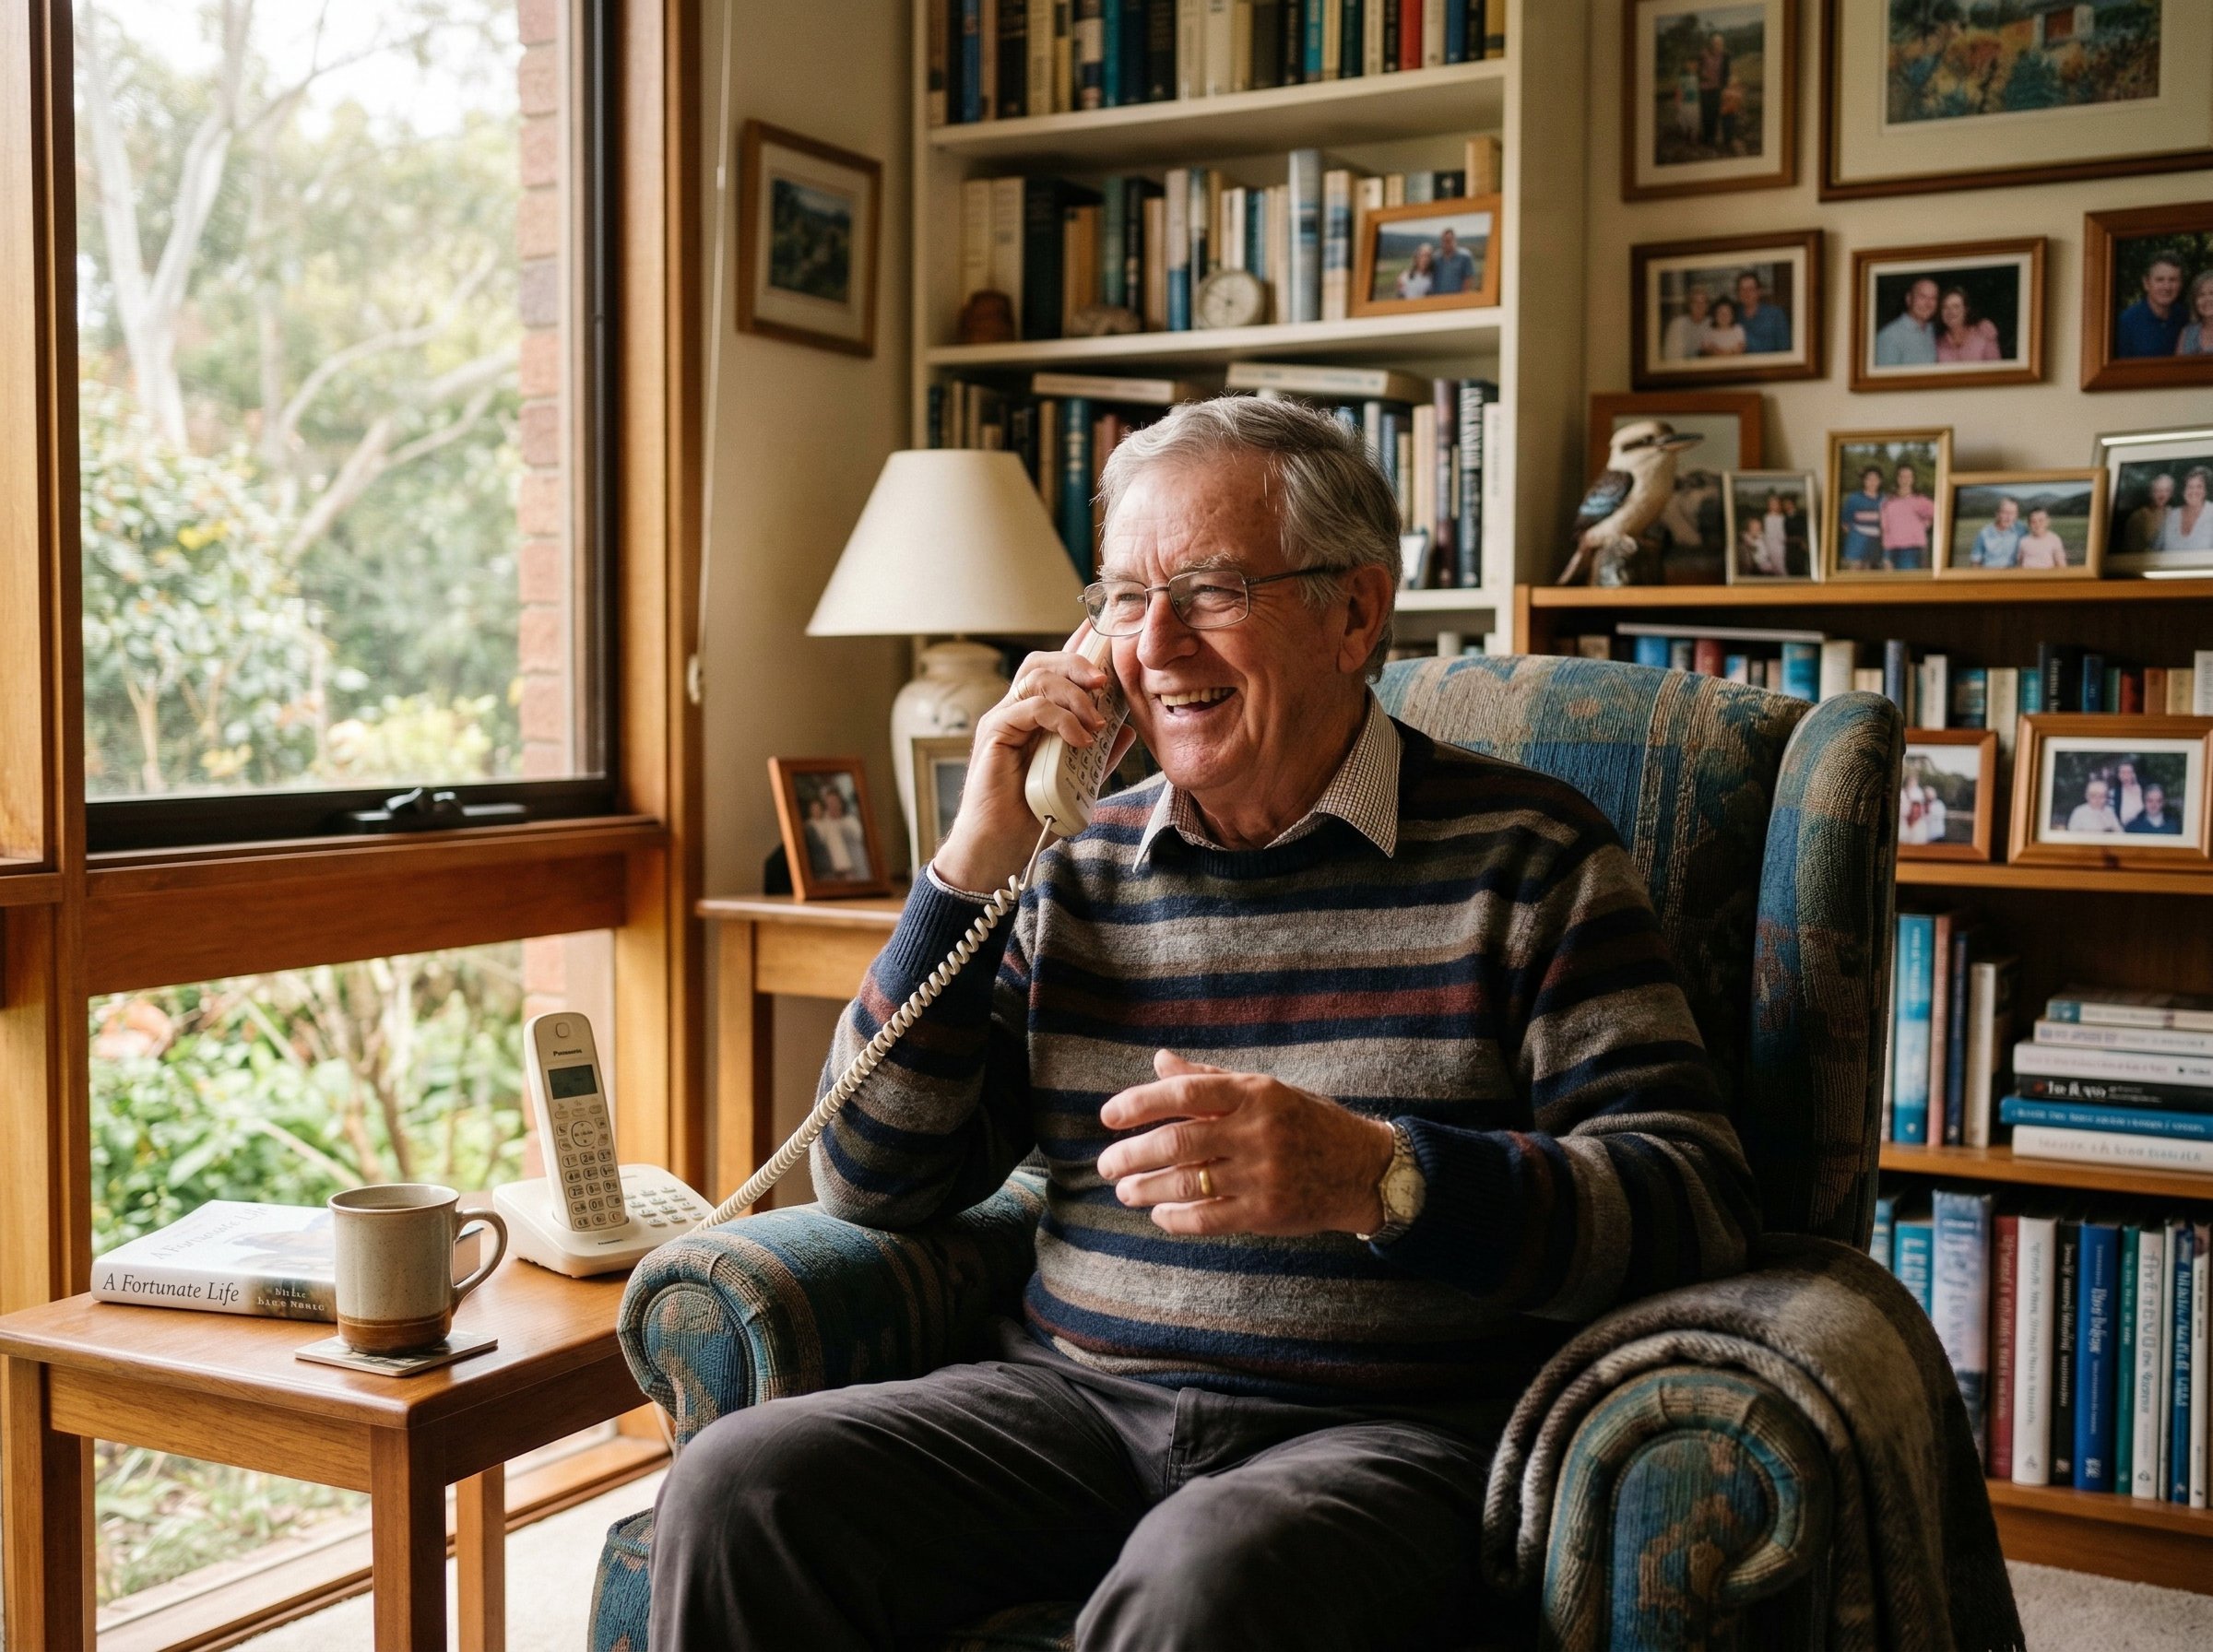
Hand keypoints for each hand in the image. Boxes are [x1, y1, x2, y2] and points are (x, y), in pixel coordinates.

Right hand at [932, 622, 1134, 891]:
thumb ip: (1100, 755)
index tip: (1102, 632)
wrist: (1000, 847)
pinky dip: (1060, 719)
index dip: (1076, 648)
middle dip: (1077, 663)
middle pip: (1042, 663)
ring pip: (1037, 679)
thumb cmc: (1031, 817)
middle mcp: (1014, 712)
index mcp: (1033, 718)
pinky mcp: (994, 734)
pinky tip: (1080, 739)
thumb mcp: (1079, 783)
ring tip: (1096, 723)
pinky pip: (1029, 708)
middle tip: (1105, 681)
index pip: (1053, 671)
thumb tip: (1126, 729)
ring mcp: (1002, 720)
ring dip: (1074, 695)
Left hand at [1095, 1051, 1394, 1236]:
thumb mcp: (1264, 1090)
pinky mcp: (1266, 1212)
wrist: (1363, 1168)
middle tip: (1106, 1164)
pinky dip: (1176, 1218)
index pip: (1185, 1092)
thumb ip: (1209, 1077)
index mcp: (1255, 1093)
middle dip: (1132, 1154)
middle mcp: (1257, 1131)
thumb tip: (1159, 1061)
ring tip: (1124, 1191)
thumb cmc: (1306, 1123)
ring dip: (1146, 1189)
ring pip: (1187, 1183)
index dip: (1140, 1103)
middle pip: (1178, 1141)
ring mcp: (1262, 1174)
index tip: (1109, 1116)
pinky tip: (1159, 1214)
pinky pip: (1208, 1218)